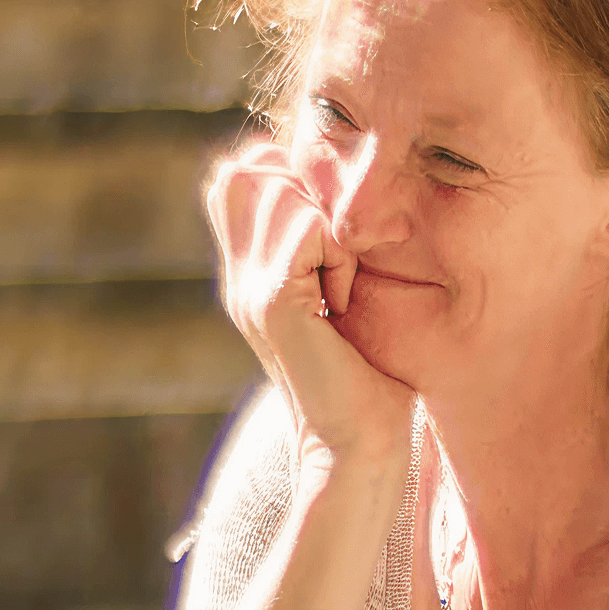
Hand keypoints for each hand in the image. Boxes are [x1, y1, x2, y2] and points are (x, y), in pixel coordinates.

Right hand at [206, 140, 413, 485]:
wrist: (361, 440)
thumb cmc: (369, 372)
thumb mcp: (342, 293)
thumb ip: (328, 246)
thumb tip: (343, 188)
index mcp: (250, 271)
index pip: (239, 173)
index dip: (287, 172)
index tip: (333, 231)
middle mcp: (239, 275)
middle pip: (248, 169)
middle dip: (307, 190)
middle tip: (340, 255)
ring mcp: (248, 288)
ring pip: (279, 190)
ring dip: (330, 226)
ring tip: (342, 282)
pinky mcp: (272, 304)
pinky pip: (309, 229)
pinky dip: (342, 255)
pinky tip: (344, 301)